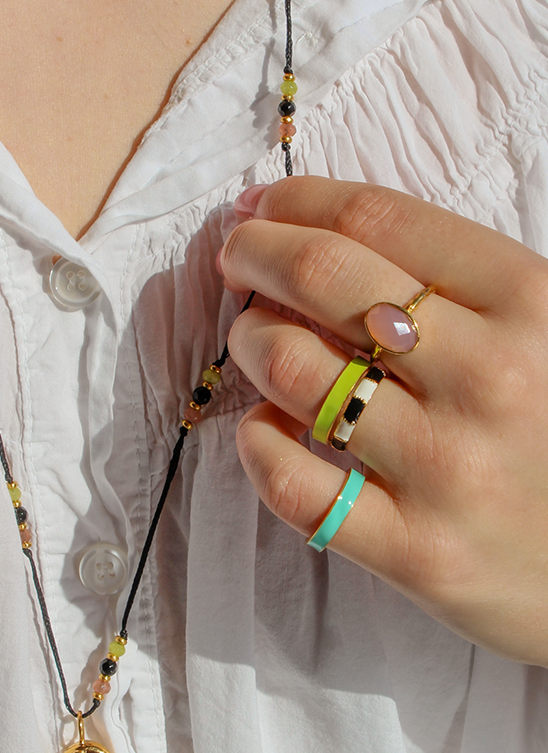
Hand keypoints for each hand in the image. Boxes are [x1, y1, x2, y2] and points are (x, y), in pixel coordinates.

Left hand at [221, 176, 547, 667]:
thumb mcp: (547, 330)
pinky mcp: (415, 551)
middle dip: (254, 251)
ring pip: (293, 370)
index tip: (261, 206)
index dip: (297, 201)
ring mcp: (448, 468)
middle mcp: (489, 377)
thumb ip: (459, 284)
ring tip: (258, 343)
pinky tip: (265, 428)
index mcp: (529, 302)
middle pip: (323, 276)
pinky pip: (290, 481)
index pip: (377, 219)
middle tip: (235, 257)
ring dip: (252, 342)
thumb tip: (323, 239)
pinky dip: (255, 442)